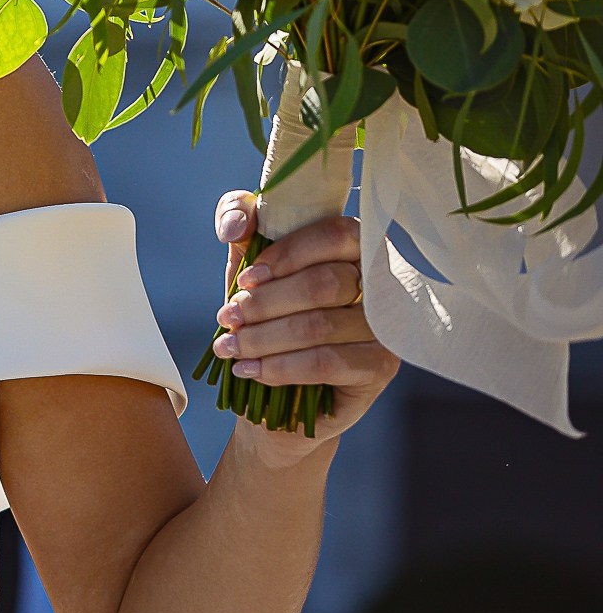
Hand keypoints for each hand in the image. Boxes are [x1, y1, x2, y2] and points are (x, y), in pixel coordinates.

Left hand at [210, 191, 397, 455]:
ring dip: (263, 337)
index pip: (336, 234)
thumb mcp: (249, 264)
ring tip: (230, 347)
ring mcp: (385, 327)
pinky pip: (325, 363)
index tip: (245, 279)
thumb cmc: (269, 314)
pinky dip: (279, 367)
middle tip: (228, 318)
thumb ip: (238, 221)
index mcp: (355, 247)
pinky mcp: (380, 366)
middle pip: (324, 284)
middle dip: (265, 302)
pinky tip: (250, 370)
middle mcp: (381, 283)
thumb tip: (233, 226)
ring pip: (319, 325)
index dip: (288, 253)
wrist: (281, 392)